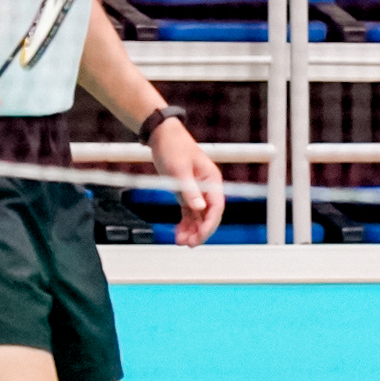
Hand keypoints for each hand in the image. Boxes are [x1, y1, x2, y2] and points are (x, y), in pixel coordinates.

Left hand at [150, 119, 225, 246]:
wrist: (163, 136)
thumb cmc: (173, 148)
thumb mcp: (179, 170)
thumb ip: (190, 190)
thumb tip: (200, 209)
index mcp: (212, 180)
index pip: (216, 207)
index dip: (210, 223)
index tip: (201, 236)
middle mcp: (207, 187)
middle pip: (210, 215)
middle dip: (201, 231)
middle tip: (189, 244)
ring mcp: (197, 191)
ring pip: (199, 216)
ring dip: (192, 230)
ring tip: (180, 242)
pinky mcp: (186, 192)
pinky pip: (189, 213)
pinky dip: (185, 224)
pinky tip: (178, 233)